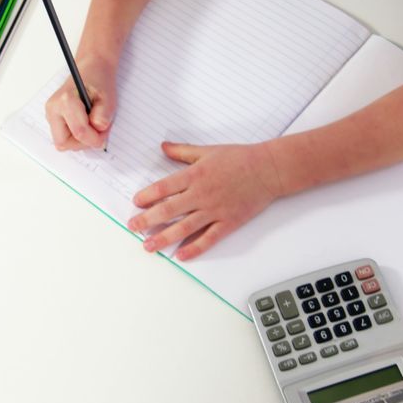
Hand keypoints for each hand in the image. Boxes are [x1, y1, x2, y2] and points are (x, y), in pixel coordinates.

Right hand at [44, 55, 116, 150]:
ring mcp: (51, 114)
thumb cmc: (98, 80)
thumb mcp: (108, 98)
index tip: (104, 135)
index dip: (95, 139)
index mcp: (65, 100)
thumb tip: (98, 133)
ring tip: (93, 126)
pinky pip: (64, 137)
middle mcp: (53, 108)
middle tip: (98, 133)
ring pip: (63, 142)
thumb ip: (103, 117)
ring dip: (80, 140)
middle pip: (64, 143)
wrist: (91, 69)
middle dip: (83, 143)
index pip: (79, 133)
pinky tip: (86, 124)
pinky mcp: (53, 118)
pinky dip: (76, 137)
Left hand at [128, 141, 283, 260]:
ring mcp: (215, 210)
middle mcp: (202, 194)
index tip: (136, 203)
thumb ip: (183, 151)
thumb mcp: (208, 150)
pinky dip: (194, 248)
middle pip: (168, 210)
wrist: (268, 169)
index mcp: (195, 175)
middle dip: (147, 220)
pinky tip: (181, 255)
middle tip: (133, 227)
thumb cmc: (240, 158)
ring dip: (163, 238)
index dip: (147, 196)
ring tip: (148, 246)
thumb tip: (163, 147)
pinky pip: (208, 238)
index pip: (164, 188)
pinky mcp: (228, 222)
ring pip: (184, 228)